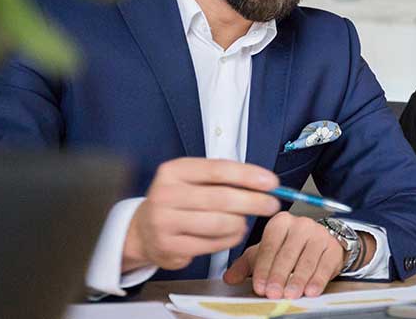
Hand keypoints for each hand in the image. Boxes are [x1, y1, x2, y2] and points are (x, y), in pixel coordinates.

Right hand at [122, 158, 280, 270]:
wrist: (143, 230)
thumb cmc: (178, 202)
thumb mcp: (193, 181)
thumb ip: (224, 180)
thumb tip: (266, 184)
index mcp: (174, 171)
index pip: (219, 170)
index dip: (249, 176)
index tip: (272, 182)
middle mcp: (166, 194)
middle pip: (222, 198)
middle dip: (254, 202)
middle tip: (272, 205)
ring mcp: (164, 221)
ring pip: (219, 223)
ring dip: (240, 224)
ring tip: (244, 222)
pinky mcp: (169, 246)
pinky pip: (212, 244)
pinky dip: (229, 240)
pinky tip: (232, 234)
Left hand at [223, 212, 351, 298]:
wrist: (320, 243)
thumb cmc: (290, 247)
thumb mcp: (266, 252)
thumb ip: (246, 265)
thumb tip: (229, 278)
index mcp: (280, 223)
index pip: (270, 245)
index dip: (263, 268)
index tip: (259, 286)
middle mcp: (301, 225)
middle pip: (288, 253)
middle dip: (279, 276)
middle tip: (273, 293)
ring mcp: (319, 235)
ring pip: (307, 260)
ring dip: (298, 280)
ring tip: (290, 294)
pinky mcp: (333, 248)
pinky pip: (324, 265)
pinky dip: (317, 280)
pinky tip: (310, 290)